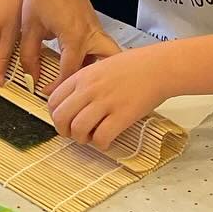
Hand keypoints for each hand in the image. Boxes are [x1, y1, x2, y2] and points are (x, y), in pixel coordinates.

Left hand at [19, 0, 115, 83]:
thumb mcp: (30, 25)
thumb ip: (30, 54)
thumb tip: (31, 75)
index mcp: (75, 37)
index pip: (72, 73)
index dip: (59, 87)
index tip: (46, 93)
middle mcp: (91, 33)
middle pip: (106, 64)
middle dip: (97, 80)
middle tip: (79, 90)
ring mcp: (95, 27)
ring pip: (107, 54)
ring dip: (97, 68)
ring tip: (81, 80)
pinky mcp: (93, 22)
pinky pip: (100, 45)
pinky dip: (94, 57)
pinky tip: (78, 62)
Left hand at [47, 46, 169, 151]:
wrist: (159, 67)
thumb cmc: (133, 67)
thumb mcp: (100, 67)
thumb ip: (84, 83)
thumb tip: (72, 104)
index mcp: (82, 77)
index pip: (53, 101)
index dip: (56, 116)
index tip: (65, 122)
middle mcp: (90, 89)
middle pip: (61, 118)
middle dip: (64, 131)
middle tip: (75, 134)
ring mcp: (105, 102)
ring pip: (78, 130)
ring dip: (82, 139)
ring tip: (92, 138)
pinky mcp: (122, 115)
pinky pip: (102, 137)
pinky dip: (101, 144)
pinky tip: (107, 141)